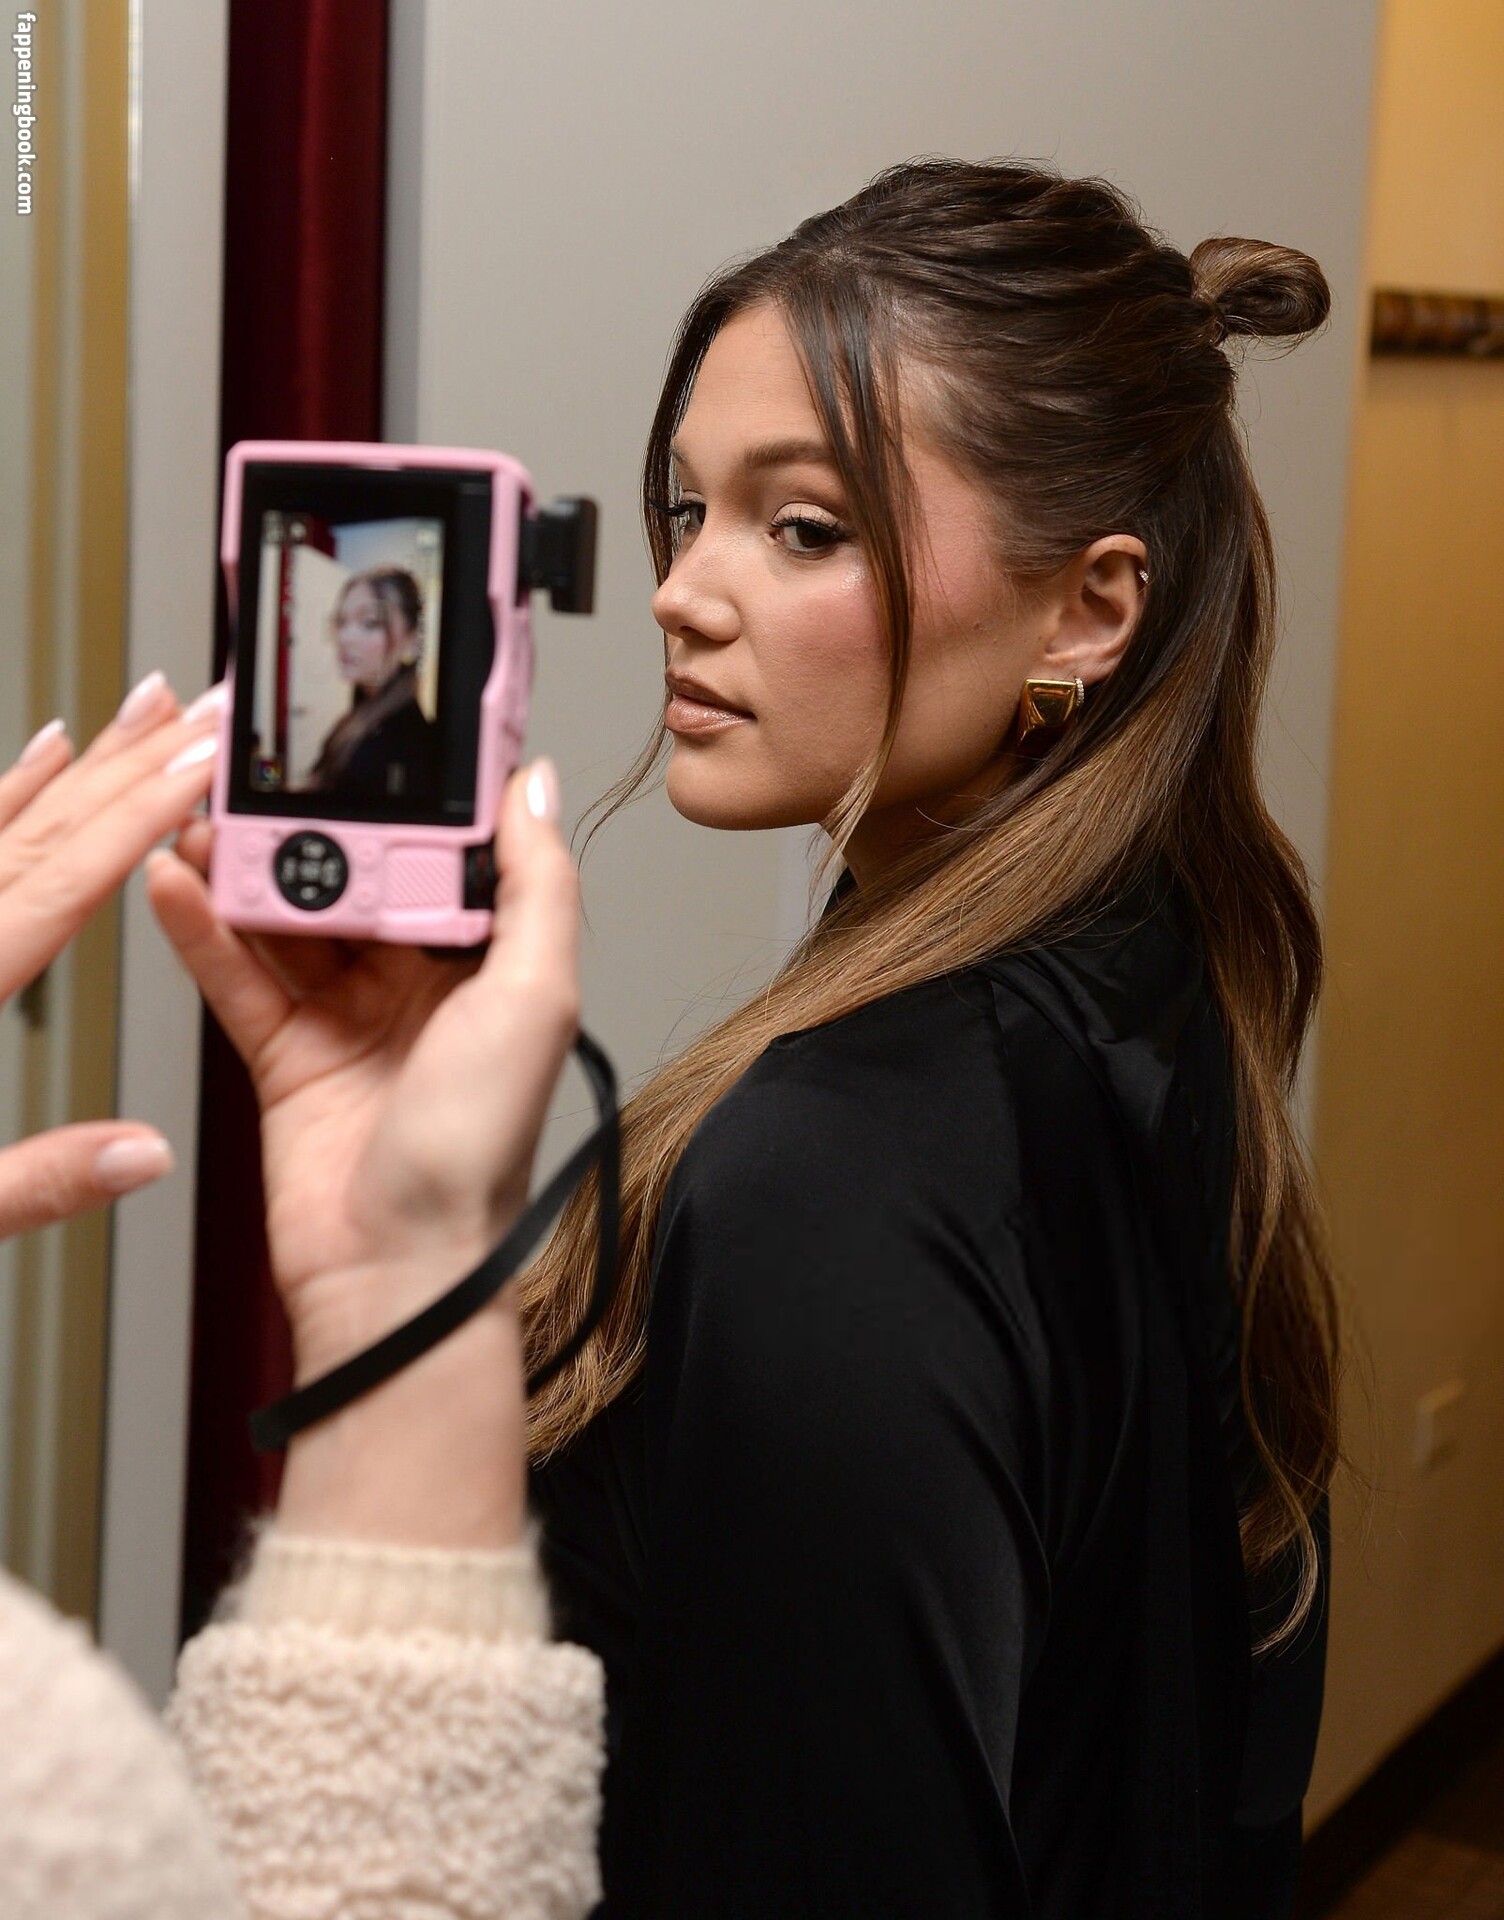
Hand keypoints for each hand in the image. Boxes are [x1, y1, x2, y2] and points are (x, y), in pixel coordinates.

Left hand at [0, 676, 223, 1237]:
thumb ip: (36, 1180)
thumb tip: (141, 1154)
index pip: (62, 883)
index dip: (142, 816)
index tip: (201, 764)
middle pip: (44, 831)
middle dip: (133, 762)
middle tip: (200, 708)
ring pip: (4, 824)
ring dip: (83, 765)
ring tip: (142, 708)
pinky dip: (4, 797)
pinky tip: (36, 760)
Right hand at [147, 759, 579, 1546]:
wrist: (396, 1270)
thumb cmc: (479, 1152)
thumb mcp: (533, 998)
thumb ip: (538, 887)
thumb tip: (536, 785)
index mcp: (490, 964)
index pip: (444, 857)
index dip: (405, 801)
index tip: (369, 741)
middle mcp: (421, 984)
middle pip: (356, 879)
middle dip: (307, 827)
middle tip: (263, 774)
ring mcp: (349, 1015)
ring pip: (289, 918)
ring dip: (246, 868)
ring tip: (201, 815)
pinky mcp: (287, 1053)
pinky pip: (241, 975)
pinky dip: (205, 929)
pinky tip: (177, 883)